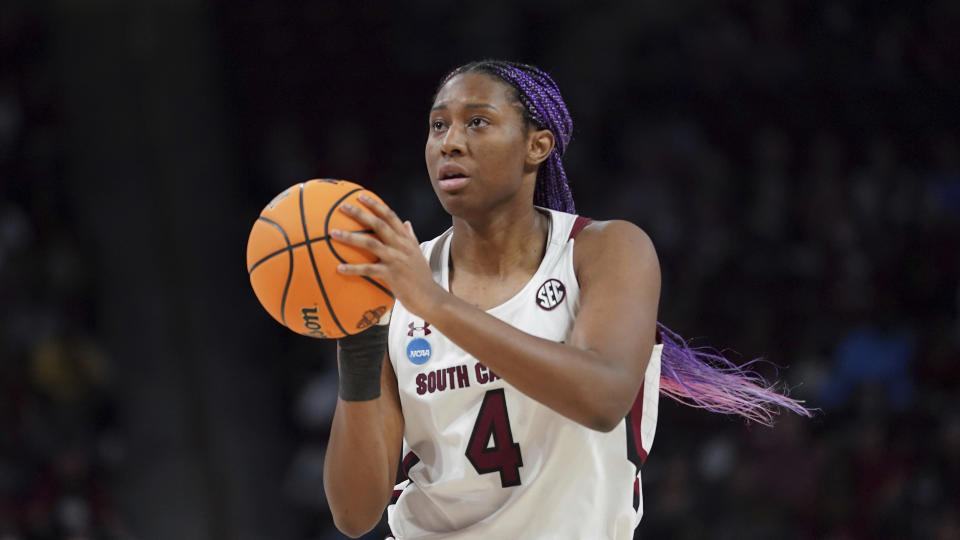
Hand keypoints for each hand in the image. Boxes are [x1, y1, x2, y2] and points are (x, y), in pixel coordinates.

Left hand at [331, 195, 444, 317]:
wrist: (429, 297)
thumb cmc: (421, 277)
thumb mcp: (418, 253)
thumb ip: (411, 237)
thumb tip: (407, 222)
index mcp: (407, 240)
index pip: (391, 216)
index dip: (375, 205)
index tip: (361, 196)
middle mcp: (401, 246)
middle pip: (378, 224)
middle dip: (359, 214)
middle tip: (342, 206)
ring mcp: (396, 260)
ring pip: (370, 243)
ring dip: (350, 237)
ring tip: (333, 233)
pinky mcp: (391, 275)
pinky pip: (368, 269)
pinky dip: (353, 268)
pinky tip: (339, 268)